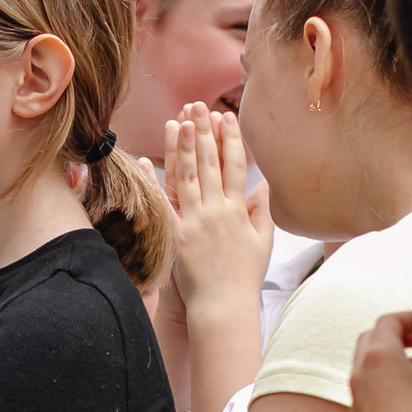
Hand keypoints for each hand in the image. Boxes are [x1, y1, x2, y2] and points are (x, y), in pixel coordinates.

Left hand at [158, 105, 271, 318]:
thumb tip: (264, 188)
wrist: (223, 306)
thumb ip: (261, 213)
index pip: (235, 166)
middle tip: (199, 105)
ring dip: (182, 147)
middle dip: (204, 132)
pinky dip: (154, 182)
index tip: (227, 116)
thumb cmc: (242, 278)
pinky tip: (147, 160)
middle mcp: (217, 211)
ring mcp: (195, 222)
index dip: (231, 139)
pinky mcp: (175, 236)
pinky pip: (163, 205)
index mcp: (239, 211)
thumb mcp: (261, 243)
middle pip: (210, 164)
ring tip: (178, 120)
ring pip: (187, 177)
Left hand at [347, 312, 411, 411]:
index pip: (390, 320)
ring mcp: (355, 399)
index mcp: (379, 356)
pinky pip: (366, 391)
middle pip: (372, 338)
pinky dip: (384, 382)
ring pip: (366, 365)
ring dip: (391, 358)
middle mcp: (359, 374)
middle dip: (400, 333)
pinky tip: (408, 398)